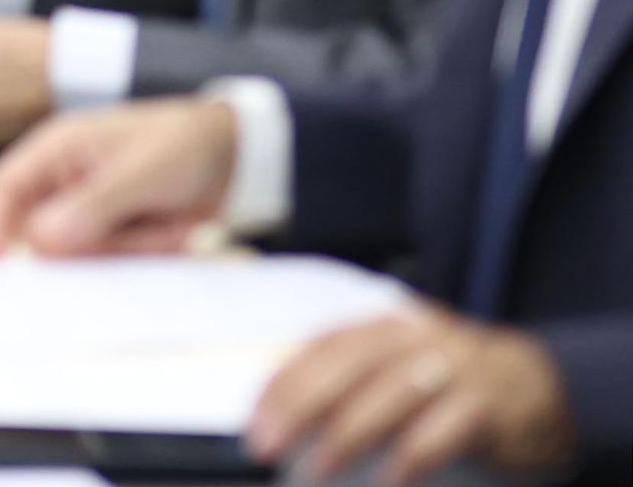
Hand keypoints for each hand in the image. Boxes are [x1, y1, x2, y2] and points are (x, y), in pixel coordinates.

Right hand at [0, 96, 239, 257]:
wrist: (240, 157)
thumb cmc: (184, 146)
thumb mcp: (138, 174)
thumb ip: (91, 207)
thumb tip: (42, 241)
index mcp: (57, 150)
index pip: (5, 190)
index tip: (3, 266)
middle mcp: (66, 182)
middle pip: (44, 233)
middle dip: (88, 244)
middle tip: (131, 235)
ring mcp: (93, 208)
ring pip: (83, 253)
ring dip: (126, 247)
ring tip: (163, 223)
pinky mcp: (119, 230)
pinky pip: (113, 260)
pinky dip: (142, 252)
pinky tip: (171, 228)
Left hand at [249, 302, 576, 486]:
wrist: (542, 384)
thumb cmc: (452, 380)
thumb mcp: (400, 362)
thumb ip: (350, 375)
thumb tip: (283, 413)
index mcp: (385, 325)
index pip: (319, 348)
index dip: (282, 385)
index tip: (255, 424)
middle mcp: (416, 337)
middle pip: (345, 369)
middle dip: (299, 410)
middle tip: (268, 448)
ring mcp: (454, 368)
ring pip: (387, 400)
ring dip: (344, 438)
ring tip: (315, 469)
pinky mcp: (486, 405)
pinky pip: (438, 434)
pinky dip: (407, 460)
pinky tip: (387, 482)